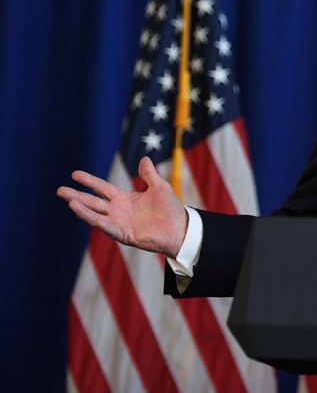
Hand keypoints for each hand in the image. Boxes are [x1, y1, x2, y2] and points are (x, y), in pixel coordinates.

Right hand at [57, 156, 187, 257]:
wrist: (179, 229)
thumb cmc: (171, 209)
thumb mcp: (159, 187)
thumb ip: (149, 174)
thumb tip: (143, 159)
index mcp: (124, 198)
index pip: (102, 188)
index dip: (89, 181)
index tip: (74, 174)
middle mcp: (118, 210)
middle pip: (93, 201)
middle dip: (77, 195)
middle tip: (60, 190)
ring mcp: (119, 222)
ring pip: (95, 214)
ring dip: (82, 208)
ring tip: (68, 200)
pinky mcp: (123, 233)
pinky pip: (106, 226)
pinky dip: (95, 219)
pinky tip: (84, 213)